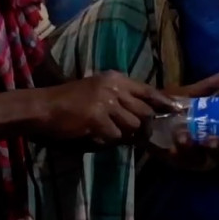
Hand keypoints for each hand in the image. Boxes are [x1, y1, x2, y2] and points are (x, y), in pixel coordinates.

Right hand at [34, 71, 175, 145]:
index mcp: (114, 79)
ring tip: (106, 132)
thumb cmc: (69, 102)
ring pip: (131, 126)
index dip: (163, 102)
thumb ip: (121, 99)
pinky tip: (95, 135)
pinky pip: (115, 137)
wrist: (42, 108)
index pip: (147, 90)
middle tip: (134, 134)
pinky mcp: (97, 118)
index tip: (176, 110)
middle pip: (144, 112)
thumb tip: (147, 115)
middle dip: (141, 126)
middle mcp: (113, 88)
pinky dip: (107, 140)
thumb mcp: (97, 91)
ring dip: (123, 135)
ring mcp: (106, 102)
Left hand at [155, 71, 218, 168]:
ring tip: (184, 136)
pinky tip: (173, 145)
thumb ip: (209, 88)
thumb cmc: (173, 107)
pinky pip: (179, 161)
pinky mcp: (175, 161)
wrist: (145, 114)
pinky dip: (178, 153)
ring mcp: (193, 157)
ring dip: (194, 149)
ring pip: (201, 159)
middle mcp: (210, 148)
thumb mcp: (192, 95)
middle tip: (214, 139)